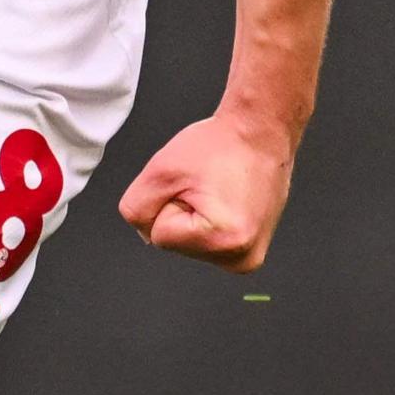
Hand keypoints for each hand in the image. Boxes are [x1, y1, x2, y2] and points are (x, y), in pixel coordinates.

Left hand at [118, 109, 297, 271]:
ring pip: (187, 242)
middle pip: (174, 242)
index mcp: (223, 241)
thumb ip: (136, 210)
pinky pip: (204, 241)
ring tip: (216, 191)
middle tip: (205, 187)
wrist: (258, 136)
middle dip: (179, 210)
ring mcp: (248, 257)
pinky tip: (224, 201)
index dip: (167, 202)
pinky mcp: (249, 251)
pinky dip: (205, 220)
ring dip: (192, 215)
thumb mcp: (158, 173)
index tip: (194, 185)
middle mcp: (242, 258)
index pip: (159, 235)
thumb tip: (146, 234)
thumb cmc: (219, 147)